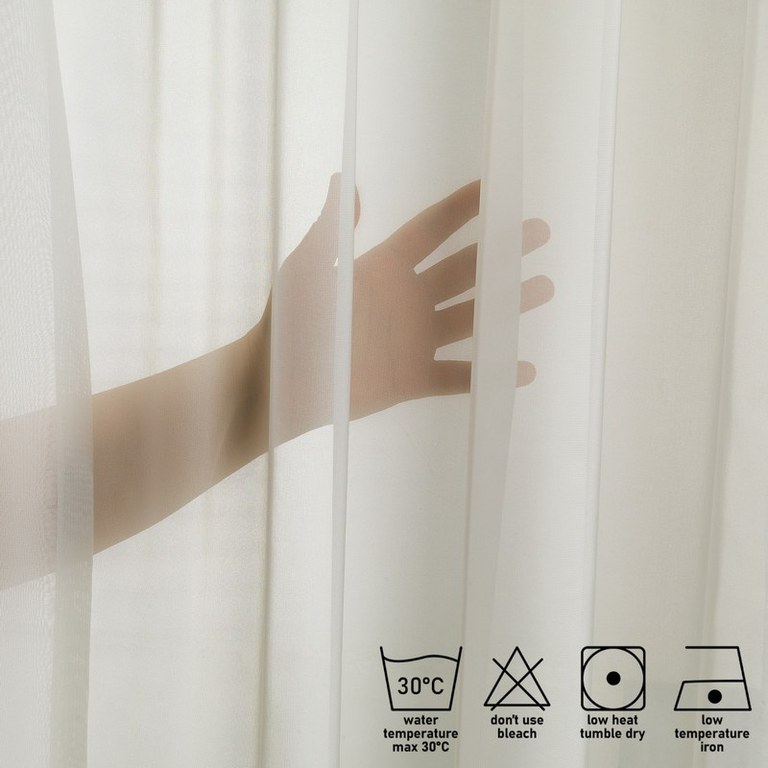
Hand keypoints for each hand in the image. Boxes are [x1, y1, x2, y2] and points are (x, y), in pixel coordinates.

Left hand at [267, 176, 553, 439]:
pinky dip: (488, 374)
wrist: (277, 385)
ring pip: (470, 319)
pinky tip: (522, 370)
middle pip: (463, 271)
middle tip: (539, 234)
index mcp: (383, 267)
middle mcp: (406, 299)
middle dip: (500, 253)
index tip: (496, 190)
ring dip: (504, 307)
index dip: (461, 210)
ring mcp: (413, 340)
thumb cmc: (287, 323)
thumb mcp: (306, 270)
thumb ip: (331, 231)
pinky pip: (458, 376)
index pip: (431, 231)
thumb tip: (344, 179)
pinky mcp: (413, 378)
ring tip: (542, 289)